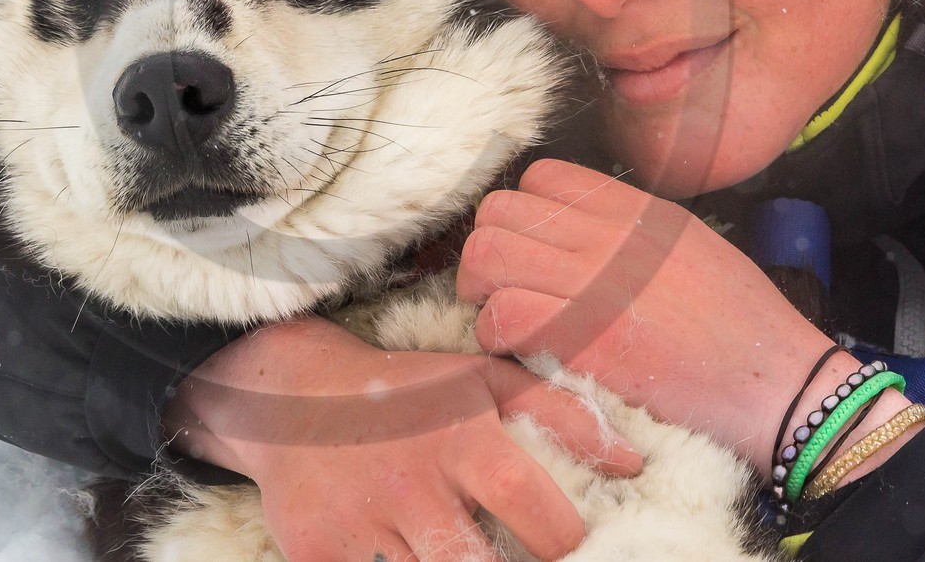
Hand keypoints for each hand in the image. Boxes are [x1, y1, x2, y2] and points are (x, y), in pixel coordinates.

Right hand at [164, 315, 641, 560]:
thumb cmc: (407, 393)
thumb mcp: (482, 380)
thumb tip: (634, 462)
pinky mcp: (315, 556)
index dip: (566, 543)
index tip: (573, 549)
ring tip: (461, 551)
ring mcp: (357, 526)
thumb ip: (561, 413)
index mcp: (458, 438)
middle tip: (516, 558)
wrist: (290, 396)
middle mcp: (408, 483)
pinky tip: (410, 554)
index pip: (533, 508)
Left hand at [457, 158, 850, 472]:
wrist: (782, 386)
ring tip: (503, 322)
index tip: (527, 254)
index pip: (539, 177)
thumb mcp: (690, 246)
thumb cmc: (743, 327)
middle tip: (500, 292)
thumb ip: (630, 228)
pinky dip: (495, 335)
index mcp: (635, 210)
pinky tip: (518, 352)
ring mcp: (595, 285)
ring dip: (482, 292)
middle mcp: (608, 236)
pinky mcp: (586, 339)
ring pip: (486, 256)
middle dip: (487, 253)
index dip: (521, 215)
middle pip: (499, 211)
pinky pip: (501, 315)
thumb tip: (573, 225)